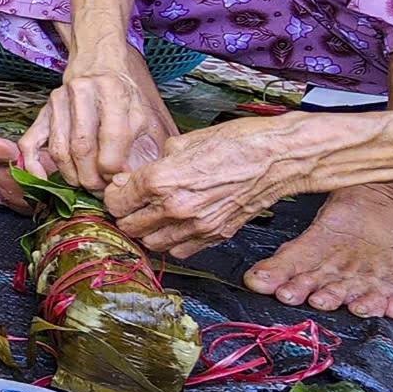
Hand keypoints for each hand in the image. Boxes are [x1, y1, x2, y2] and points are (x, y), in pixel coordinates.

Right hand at [17, 56, 172, 191]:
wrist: (99, 61)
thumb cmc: (123, 92)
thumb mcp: (144, 112)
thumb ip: (144, 144)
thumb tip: (128, 179)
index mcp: (114, 90)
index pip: (112, 137)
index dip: (113, 168)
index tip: (116, 181)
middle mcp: (83, 92)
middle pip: (82, 147)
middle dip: (91, 178)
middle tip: (100, 190)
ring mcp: (58, 101)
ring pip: (59, 149)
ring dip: (71, 176)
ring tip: (84, 185)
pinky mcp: (43, 110)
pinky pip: (30, 141)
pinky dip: (33, 165)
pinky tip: (44, 179)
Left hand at [104, 115, 322, 257]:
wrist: (278, 158)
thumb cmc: (236, 142)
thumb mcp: (185, 141)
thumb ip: (155, 163)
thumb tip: (136, 176)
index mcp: (162, 180)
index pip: (116, 200)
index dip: (114, 193)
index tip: (120, 187)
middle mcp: (176, 208)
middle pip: (129, 225)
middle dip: (126, 213)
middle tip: (132, 202)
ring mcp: (196, 226)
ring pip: (151, 243)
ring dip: (146, 230)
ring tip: (152, 214)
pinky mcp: (215, 236)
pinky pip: (180, 251)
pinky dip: (172, 241)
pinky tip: (175, 225)